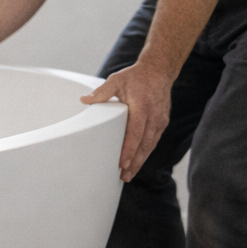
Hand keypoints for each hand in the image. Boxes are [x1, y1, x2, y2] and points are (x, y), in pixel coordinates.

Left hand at [80, 61, 172, 181]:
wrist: (159, 71)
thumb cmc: (136, 77)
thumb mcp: (117, 80)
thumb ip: (102, 92)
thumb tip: (84, 100)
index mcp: (142, 107)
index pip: (135, 132)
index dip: (129, 149)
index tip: (123, 163)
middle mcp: (153, 116)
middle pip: (144, 144)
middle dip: (134, 162)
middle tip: (124, 176)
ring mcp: (159, 120)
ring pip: (150, 145)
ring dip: (140, 161)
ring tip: (128, 174)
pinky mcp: (162, 123)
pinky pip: (153, 141)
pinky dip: (145, 153)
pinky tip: (137, 162)